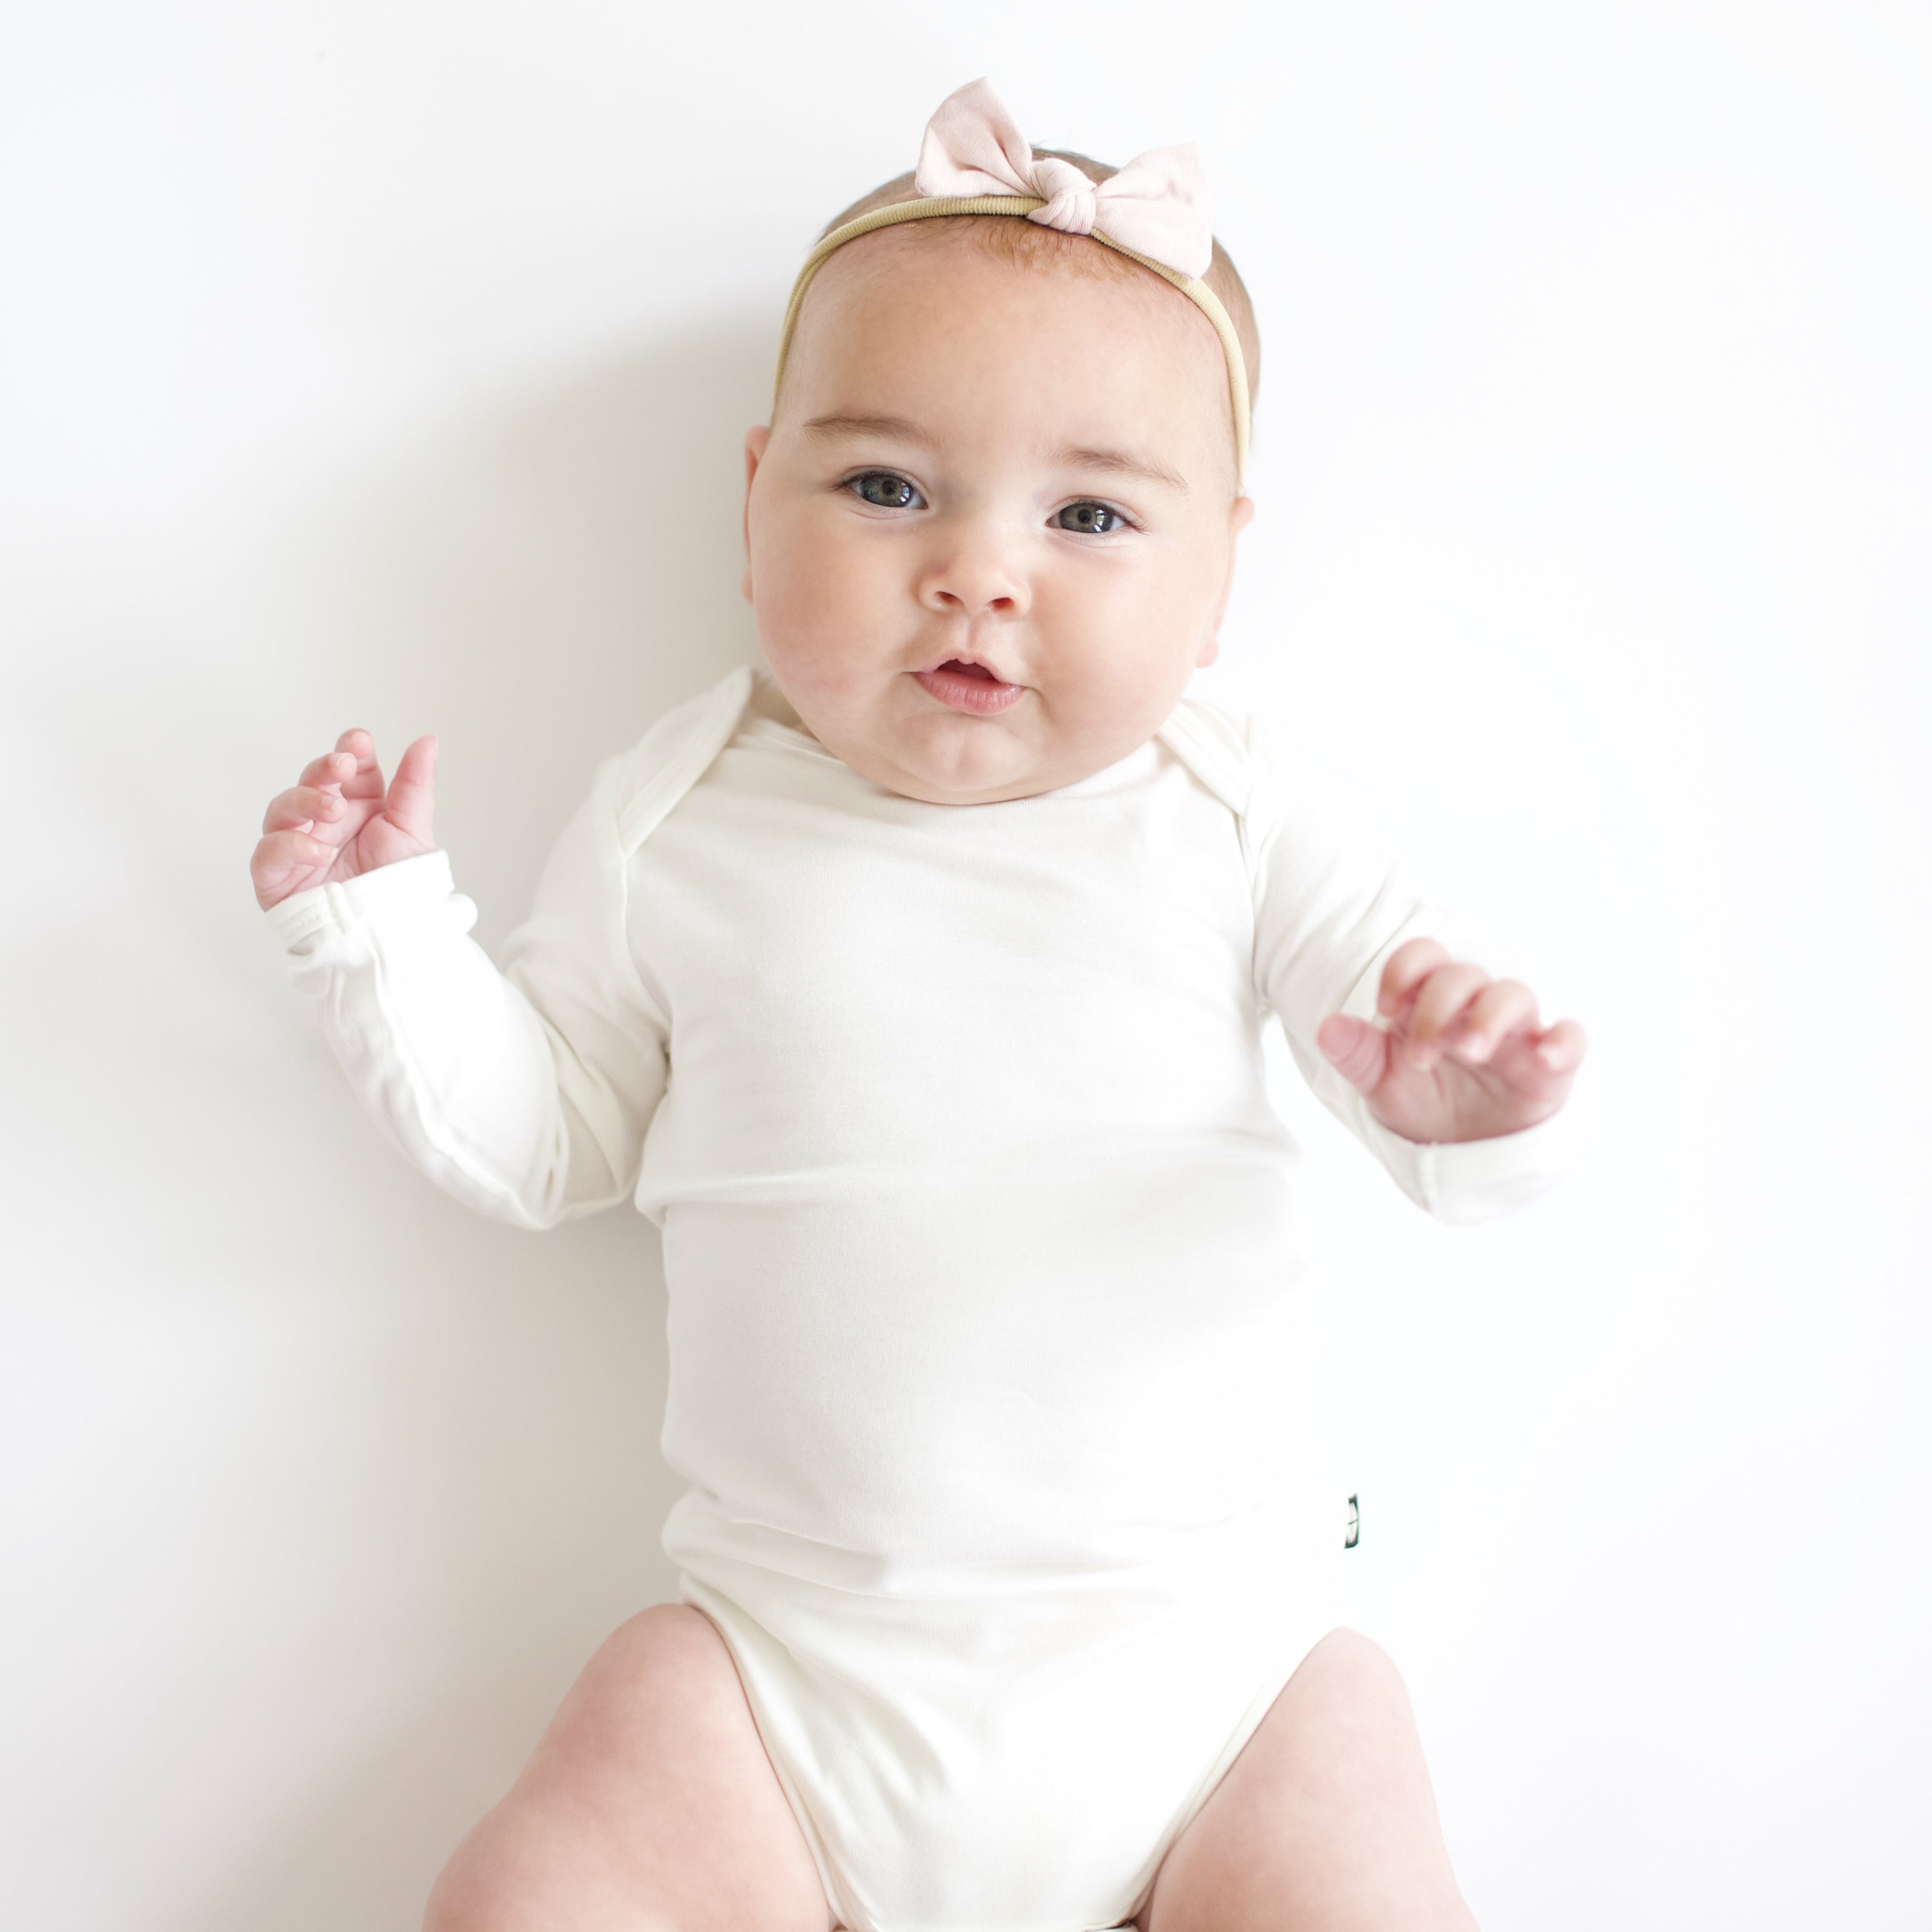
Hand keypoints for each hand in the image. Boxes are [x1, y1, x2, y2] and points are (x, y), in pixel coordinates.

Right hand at [251, 728, 437, 910]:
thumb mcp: (412, 830)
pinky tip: (319, 850)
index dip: (350, 751)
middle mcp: (325, 823)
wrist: (390, 936)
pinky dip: (291, 846)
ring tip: (334, 810)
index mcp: (359, 807)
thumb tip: (427, 740)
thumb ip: (415, 785)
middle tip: (342, 767)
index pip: (348, 769)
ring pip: (282, 810)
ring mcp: (298, 847)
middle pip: (311, 783)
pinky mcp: (277, 878)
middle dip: (323, 769)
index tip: (359, 743)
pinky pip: (268, 853)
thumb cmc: (398, 886)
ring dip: (305, 802)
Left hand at [1314, 937, 1585, 1143]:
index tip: (1386, 1008)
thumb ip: (1357, 1054)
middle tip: (1420, 1056)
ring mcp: (1516, 1034)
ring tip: (1469, 1051)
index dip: (1404, 971)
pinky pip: (1571, 1039)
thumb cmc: (1424, 1102)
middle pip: (1464, 976)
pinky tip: (1545, 1056)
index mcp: (1430, 1003)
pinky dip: (1563, 1042)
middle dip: (1438, 1008)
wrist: (1462, 1154)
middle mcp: (1474, 1008)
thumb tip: (1326, 1027)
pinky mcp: (1551, 1067)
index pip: (1424, 958)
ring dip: (1489, 1017)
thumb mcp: (1382, 1083)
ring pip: (1514, 995)